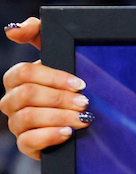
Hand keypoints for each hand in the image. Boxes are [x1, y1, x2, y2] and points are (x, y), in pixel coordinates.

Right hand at [2, 17, 92, 159]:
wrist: (80, 115)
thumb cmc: (68, 82)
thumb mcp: (58, 54)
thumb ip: (37, 32)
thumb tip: (12, 29)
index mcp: (17, 78)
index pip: (24, 73)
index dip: (53, 77)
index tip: (80, 83)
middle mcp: (11, 101)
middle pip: (26, 95)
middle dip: (59, 98)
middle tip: (85, 102)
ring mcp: (16, 123)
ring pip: (28, 118)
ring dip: (59, 117)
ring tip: (83, 118)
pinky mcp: (25, 144)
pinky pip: (28, 142)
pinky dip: (50, 136)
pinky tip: (68, 133)